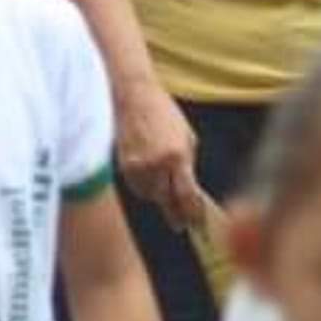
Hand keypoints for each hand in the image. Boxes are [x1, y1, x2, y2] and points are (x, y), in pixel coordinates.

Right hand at [116, 84, 203, 232]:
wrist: (134, 96)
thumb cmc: (163, 113)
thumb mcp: (186, 137)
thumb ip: (187, 165)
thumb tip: (189, 192)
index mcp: (178, 156)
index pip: (186, 195)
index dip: (192, 214)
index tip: (197, 224)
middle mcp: (157, 164)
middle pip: (166, 201)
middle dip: (175, 213)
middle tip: (181, 224)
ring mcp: (137, 166)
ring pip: (150, 196)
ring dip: (158, 196)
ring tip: (162, 184)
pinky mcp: (123, 165)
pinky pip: (137, 186)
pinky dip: (144, 186)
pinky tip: (149, 174)